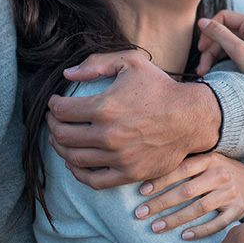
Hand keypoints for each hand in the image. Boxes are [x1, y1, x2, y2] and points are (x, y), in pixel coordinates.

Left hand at [46, 50, 220, 188]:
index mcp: (105, 107)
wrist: (190, 117)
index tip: (56, 103)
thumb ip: (97, 63)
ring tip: (62, 139)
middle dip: (53, 126)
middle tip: (55, 120)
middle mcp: (108, 135)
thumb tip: (68, 73)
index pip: (62, 111)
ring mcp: (118, 157)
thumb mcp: (131, 62)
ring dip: (61, 149)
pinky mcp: (128, 173)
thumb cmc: (160, 87)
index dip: (53, 105)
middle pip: (63, 136)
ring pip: (73, 158)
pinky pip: (93, 180)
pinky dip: (78, 173)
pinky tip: (75, 163)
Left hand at [134, 153, 243, 239]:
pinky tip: (184, 236)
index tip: (141, 192)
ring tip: (156, 227)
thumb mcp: (208, 160)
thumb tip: (152, 168)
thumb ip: (187, 163)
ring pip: (199, 209)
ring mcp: (230, 193)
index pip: (181, 169)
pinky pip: (217, 223)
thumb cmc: (221, 170)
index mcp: (210, 160)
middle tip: (141, 213)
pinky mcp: (238, 209)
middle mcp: (220, 175)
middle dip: (161, 203)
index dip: (160, 180)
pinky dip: (200, 230)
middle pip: (186, 191)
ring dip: (175, 219)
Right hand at [198, 13, 243, 121]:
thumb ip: (219, 34)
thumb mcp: (239, 51)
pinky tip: (214, 71)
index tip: (200, 47)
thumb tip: (202, 22)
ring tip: (204, 72)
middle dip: (211, 49)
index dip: (210, 30)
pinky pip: (235, 53)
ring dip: (214, 57)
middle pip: (225, 32)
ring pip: (228, 44)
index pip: (225, 17)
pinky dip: (224, 61)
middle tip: (201, 66)